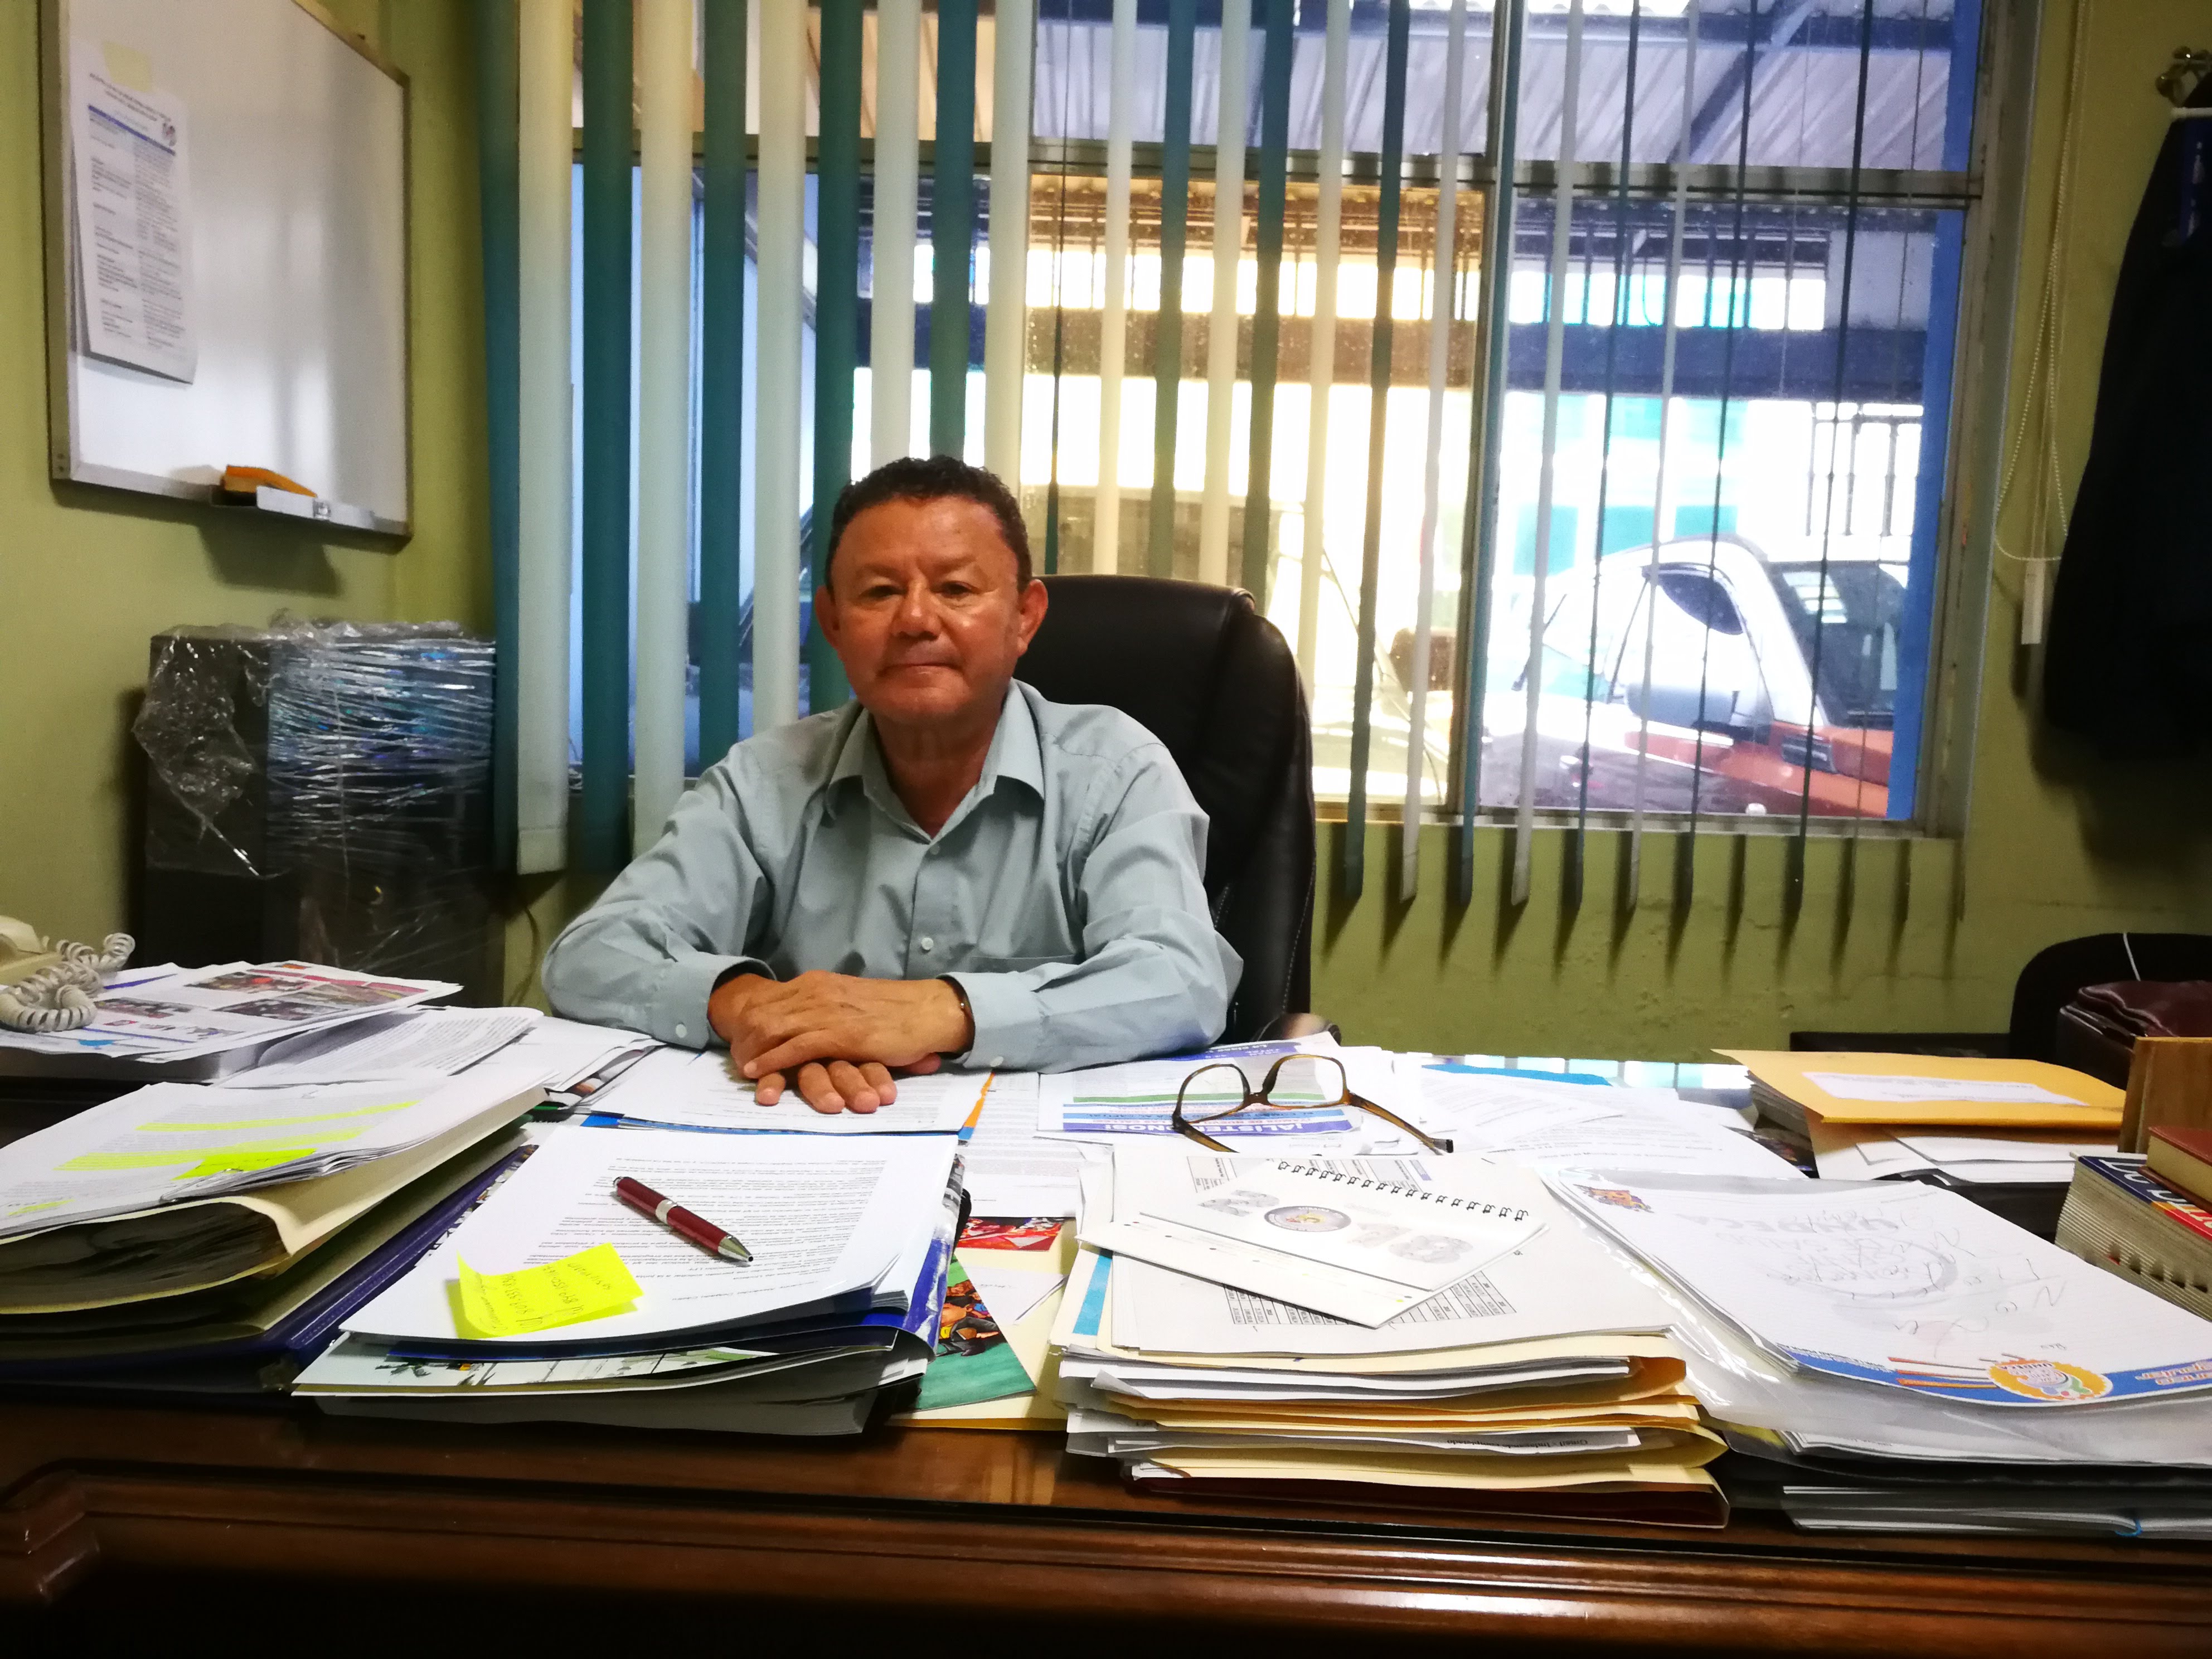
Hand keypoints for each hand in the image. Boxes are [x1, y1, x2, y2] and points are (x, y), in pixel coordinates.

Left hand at [708, 971, 973, 1111]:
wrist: (928, 1011)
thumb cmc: (898, 1012)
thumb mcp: (854, 1003)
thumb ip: (831, 1008)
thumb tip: (814, 1021)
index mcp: (821, 983)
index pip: (774, 999)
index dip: (752, 1018)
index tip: (740, 1035)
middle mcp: (818, 993)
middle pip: (765, 1011)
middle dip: (745, 1034)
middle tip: (733, 1053)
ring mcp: (826, 1012)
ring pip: (773, 1028)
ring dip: (753, 1049)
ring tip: (741, 1066)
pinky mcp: (837, 1035)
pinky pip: (793, 1047)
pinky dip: (771, 1059)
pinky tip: (757, 1070)